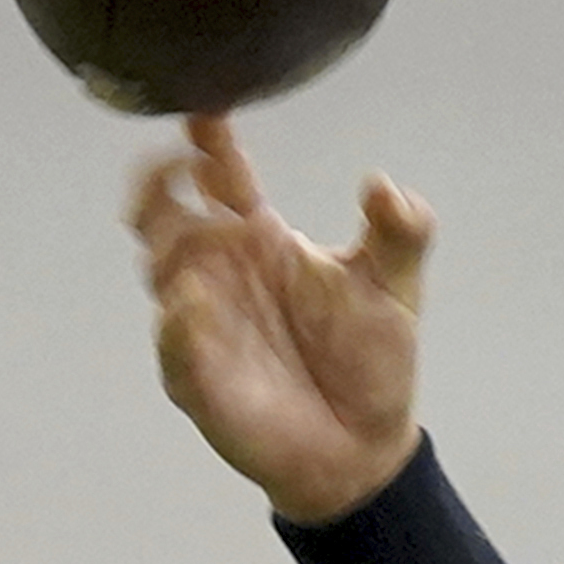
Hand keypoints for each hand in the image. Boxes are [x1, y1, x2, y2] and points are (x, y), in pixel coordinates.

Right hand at [127, 114, 431, 523]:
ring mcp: (202, 323)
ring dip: (173, 249)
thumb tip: (386, 185)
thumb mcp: (395, 288)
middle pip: (164, 212)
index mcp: (260, 238)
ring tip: (204, 235)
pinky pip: (174, 345)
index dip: (208, 143)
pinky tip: (195, 306)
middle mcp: (221, 271)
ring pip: (162, 271)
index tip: (208, 116)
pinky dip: (180, 324)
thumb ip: (403, 232)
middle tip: (181, 165)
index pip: (221, 177)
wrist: (364, 447)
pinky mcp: (197, 377)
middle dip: (160, 183)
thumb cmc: (370, 361)